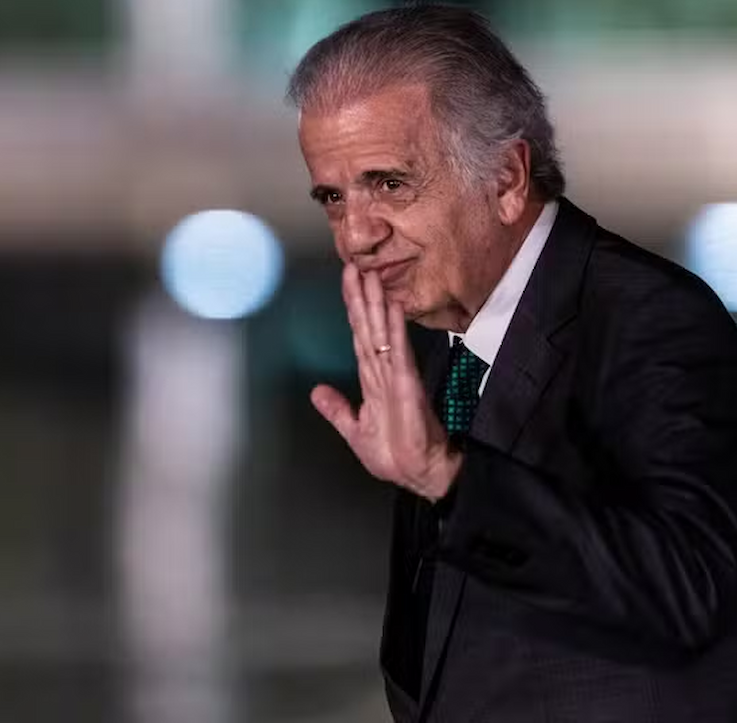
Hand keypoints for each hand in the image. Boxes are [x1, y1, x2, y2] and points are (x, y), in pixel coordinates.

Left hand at [310, 263, 460, 500]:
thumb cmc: (394, 454)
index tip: (348, 283)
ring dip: (376, 303)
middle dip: (361, 296)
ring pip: (382, 332)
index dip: (353, 309)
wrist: (418, 472)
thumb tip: (317, 392)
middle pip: (369, 327)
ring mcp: (396, 375)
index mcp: (373, 380)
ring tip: (371, 275)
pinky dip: (394, 328)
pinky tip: (392, 307)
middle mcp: (384, 371)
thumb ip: (337, 409)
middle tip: (355, 264)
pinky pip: (397, 351)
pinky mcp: (406, 385)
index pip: (360, 336)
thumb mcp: (355, 430)